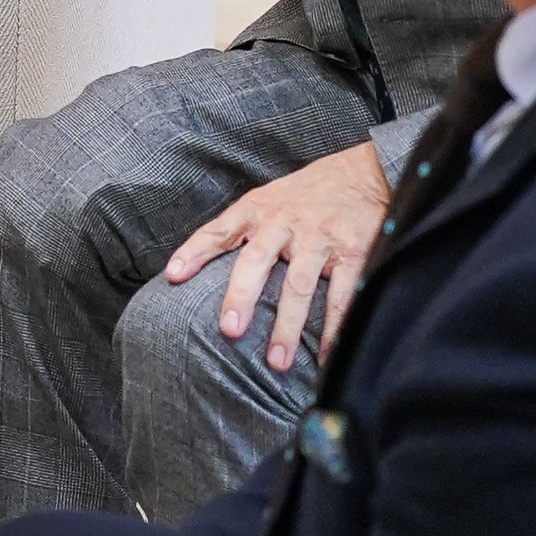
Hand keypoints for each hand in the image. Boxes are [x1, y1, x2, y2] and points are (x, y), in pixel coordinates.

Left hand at [164, 139, 391, 375]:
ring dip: (288, 326)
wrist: (362, 173)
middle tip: (230, 331)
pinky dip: (336, 328)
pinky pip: (345, 295)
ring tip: (277, 361)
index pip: (217, 231)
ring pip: (300, 286)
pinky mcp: (354, 252)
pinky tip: (328, 354)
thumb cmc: (303, 195)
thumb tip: (190, 269)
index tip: (174, 276)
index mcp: (257, 211)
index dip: (194, 252)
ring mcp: (320, 238)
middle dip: (241, 296)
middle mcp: (284, 223)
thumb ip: (234, 230)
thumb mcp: (263, 201)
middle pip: (257, 261)